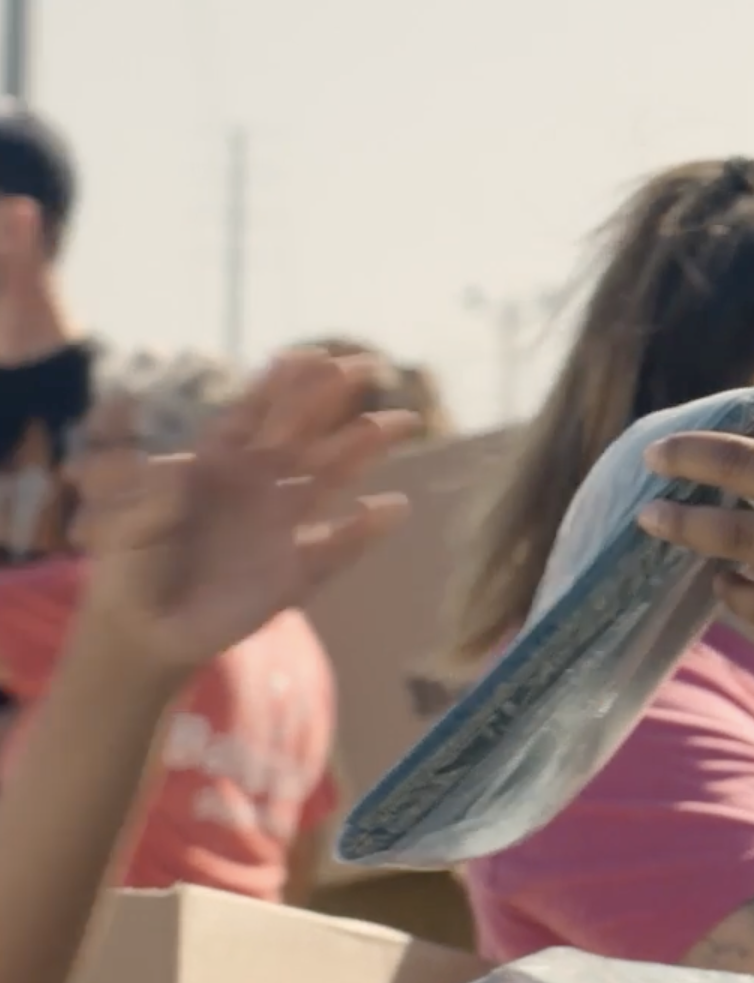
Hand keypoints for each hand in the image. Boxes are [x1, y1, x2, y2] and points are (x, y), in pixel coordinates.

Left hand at [71, 351, 412, 681]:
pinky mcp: (297, 572)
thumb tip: (176, 468)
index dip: (283, 385)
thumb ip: (147, 495)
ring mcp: (283, 525)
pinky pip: (337, 546)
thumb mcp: (123, 522)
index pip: (254, 414)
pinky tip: (392, 506)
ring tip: (402, 421)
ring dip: (365, 448)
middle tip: (370, 365)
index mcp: (217, 464)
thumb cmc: (131, 564)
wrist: (147, 626)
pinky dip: (365, 529)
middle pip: (303, 432)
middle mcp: (259, 485)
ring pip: (331, 477)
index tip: (314, 356)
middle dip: (334, 397)